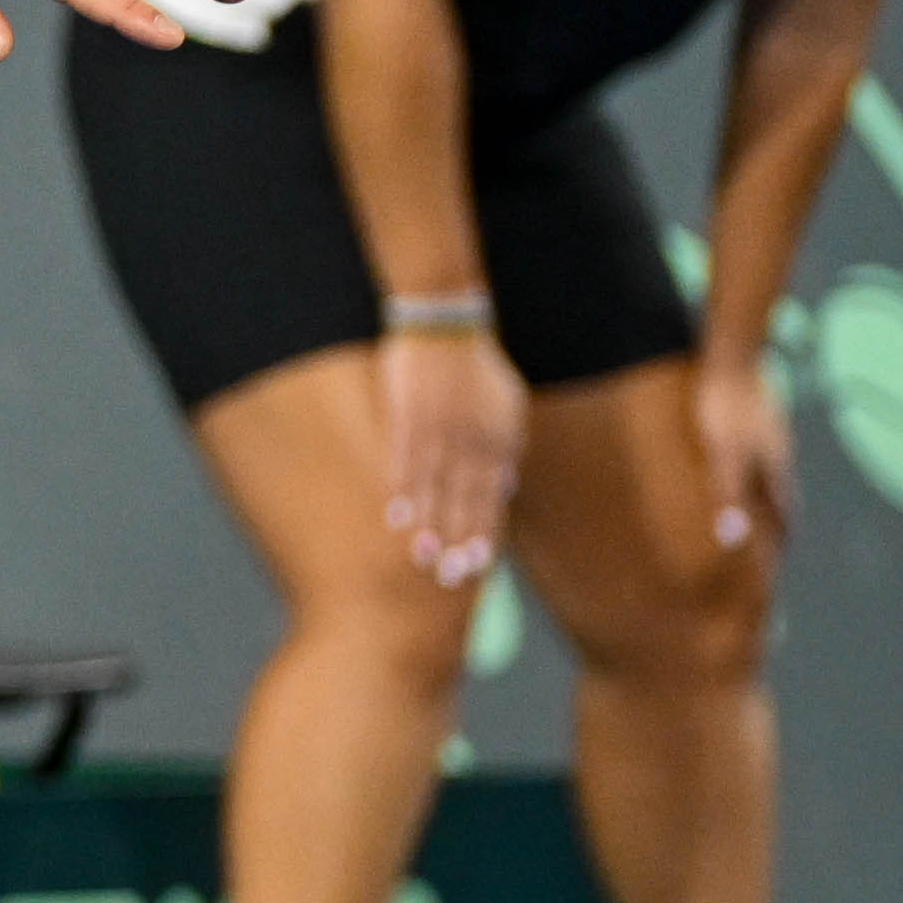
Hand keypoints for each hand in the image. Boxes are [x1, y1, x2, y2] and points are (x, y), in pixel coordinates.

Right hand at [381, 324, 524, 587]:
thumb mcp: (507, 405)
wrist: (446, 323)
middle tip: (449, 578)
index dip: (483, 533)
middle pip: (464, 500)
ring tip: (421, 557)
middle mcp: (471, 441)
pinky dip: (401, 491)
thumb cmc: (476, 366)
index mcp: (499, 439)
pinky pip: (404, 462)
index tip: (477, 568)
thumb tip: (506, 487)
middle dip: (458, 541)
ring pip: (434, 488)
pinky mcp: (408, 417)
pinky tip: (396, 517)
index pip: (492, 497)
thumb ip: (507, 448)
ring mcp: (439, 430)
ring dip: (428, 525)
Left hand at [693, 348, 794, 557]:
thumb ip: (729, 496)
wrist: (732, 354)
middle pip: (780, 496)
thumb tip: (733, 540)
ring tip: (744, 511)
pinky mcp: (752, 419)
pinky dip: (744, 471)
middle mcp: (778, 454)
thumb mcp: (724, 455)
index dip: (781, 539)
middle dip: (772, 522)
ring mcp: (768, 435)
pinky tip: (728, 465)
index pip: (786, 514)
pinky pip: (752, 453)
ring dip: (759, 495)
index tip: (774, 564)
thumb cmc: (725, 406)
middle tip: (762, 544)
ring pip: (767, 474)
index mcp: (776, 469)